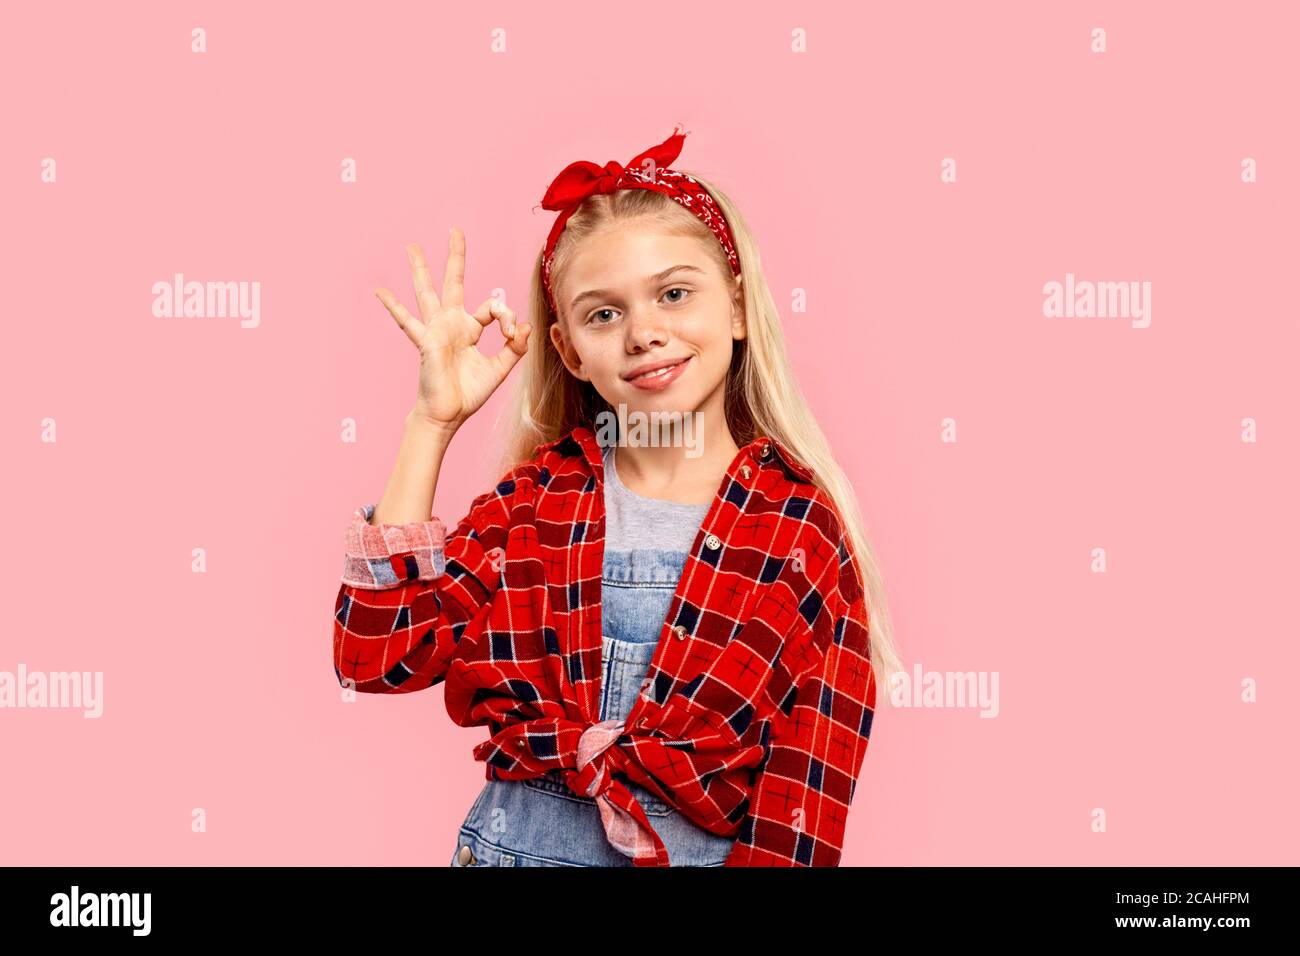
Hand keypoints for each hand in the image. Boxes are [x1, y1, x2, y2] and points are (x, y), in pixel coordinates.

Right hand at [374, 227, 531, 433]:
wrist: (448, 414)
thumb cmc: (469, 393)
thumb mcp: (499, 369)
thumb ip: (514, 348)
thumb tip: (527, 326)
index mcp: (470, 328)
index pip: (491, 308)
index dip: (507, 318)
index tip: (513, 335)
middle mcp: (451, 323)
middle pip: (454, 282)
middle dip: (456, 257)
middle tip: (455, 231)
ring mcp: (435, 330)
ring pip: (427, 292)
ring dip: (421, 269)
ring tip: (412, 247)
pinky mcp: (426, 341)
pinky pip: (407, 321)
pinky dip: (393, 306)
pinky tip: (380, 291)